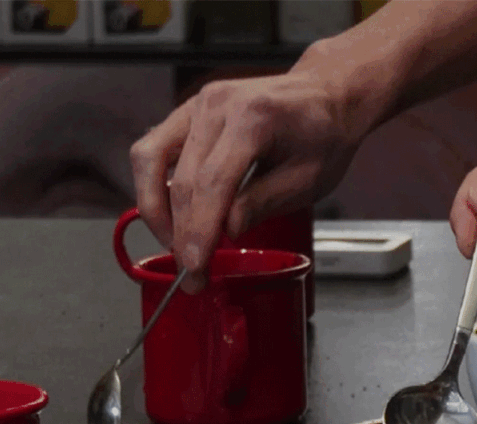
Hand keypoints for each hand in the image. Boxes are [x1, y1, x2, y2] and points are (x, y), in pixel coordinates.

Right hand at [130, 71, 360, 292]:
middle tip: (191, 273)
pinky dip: (154, 185)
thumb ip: (262, 203)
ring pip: (151, 160)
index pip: (212, 183)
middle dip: (180, 234)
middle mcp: (217, 104)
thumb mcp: (308, 180)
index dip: (199, 230)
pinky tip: (171, 215)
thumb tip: (224, 229)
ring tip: (176, 244)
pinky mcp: (187, 112)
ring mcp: (197, 104)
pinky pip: (154, 149)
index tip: (196, 266)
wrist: (325, 96)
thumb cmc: (323, 134)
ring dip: (155, 210)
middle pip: (181, 179)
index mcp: (254, 118)